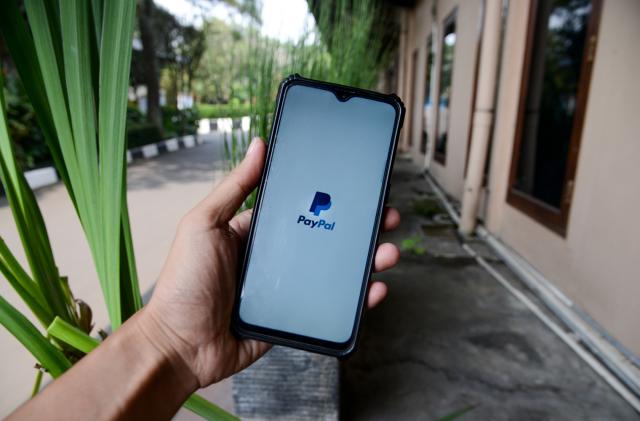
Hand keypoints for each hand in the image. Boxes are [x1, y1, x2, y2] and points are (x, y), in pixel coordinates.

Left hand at [141, 137, 400, 388]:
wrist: (179, 345)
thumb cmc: (184, 282)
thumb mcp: (204, 224)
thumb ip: (234, 187)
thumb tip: (259, 145)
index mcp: (258, 232)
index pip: (303, 209)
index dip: (331, 197)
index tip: (357, 186)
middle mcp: (277, 258)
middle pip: (328, 238)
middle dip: (359, 227)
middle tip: (385, 217)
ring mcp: (288, 289)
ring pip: (337, 272)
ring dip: (367, 261)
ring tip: (388, 252)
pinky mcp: (295, 317)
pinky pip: (332, 306)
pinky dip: (357, 300)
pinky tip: (375, 289)